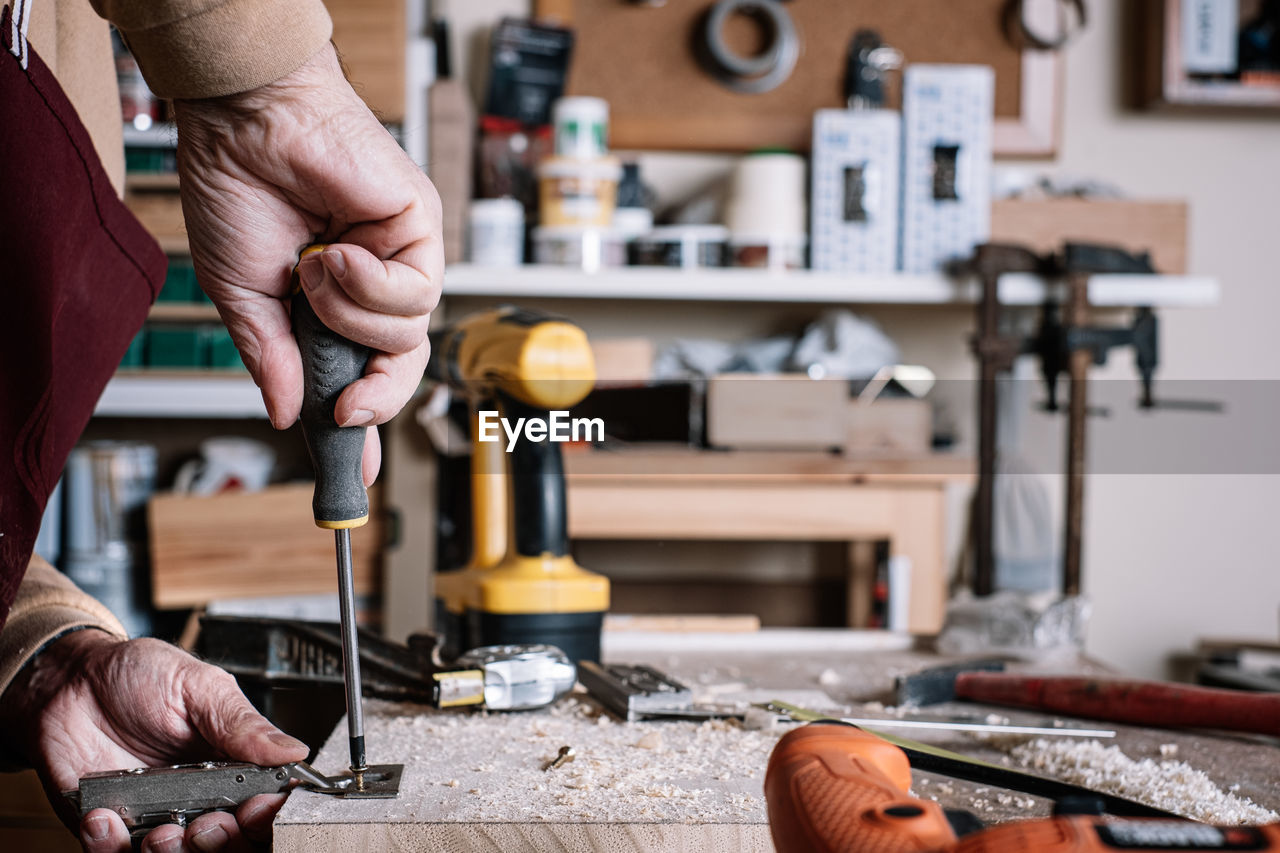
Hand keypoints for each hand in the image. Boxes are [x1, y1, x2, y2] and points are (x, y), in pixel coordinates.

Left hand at [0, 630, 308, 851]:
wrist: (69, 682)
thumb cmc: (137, 676)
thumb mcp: (199, 687)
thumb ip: (243, 724)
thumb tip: (293, 751)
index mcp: (233, 764)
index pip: (266, 804)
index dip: (267, 816)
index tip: (256, 808)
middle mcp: (199, 797)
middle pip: (230, 843)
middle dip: (223, 842)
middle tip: (206, 823)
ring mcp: (156, 816)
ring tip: (159, 827)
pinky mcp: (110, 829)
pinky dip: (110, 847)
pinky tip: (104, 815)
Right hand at [172, 45, 443, 484]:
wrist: (247, 123)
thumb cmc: (241, 190)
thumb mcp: (244, 296)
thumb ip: (272, 358)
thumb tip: (284, 414)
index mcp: (335, 302)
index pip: (365, 371)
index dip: (366, 417)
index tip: (359, 466)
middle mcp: (376, 283)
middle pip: (404, 364)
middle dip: (375, 395)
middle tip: (344, 409)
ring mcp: (402, 257)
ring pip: (409, 332)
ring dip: (349, 313)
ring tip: (313, 270)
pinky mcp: (422, 228)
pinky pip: (415, 291)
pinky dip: (367, 282)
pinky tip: (335, 251)